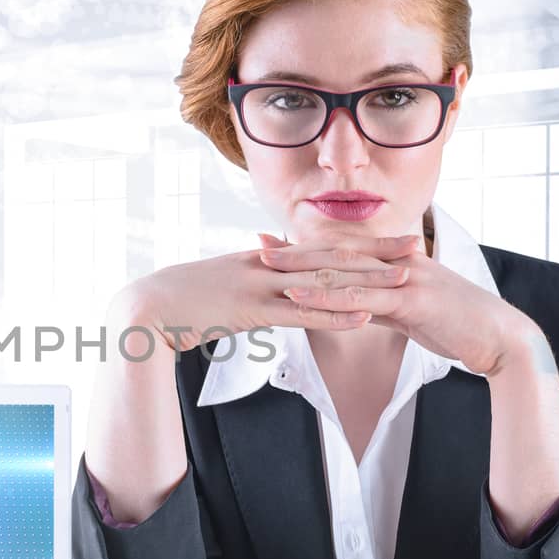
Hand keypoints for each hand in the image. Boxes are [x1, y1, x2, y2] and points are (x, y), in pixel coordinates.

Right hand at [116, 232, 421, 352]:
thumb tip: (264, 285)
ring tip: (405, 281)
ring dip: (367, 282)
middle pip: (329, 255)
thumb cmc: (174, 303)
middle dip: (375, 252)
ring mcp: (258, 285)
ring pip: (323, 282)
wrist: (142, 310)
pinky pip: (301, 314)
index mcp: (257, 258)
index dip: (355, 243)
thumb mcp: (215, 288)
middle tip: (416, 246)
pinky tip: (364, 318)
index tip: (387, 240)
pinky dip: (334, 315)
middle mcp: (263, 264)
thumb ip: (244, 284)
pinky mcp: (250, 311)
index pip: (315, 247)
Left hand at [258, 231, 533, 375]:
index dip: (310, 246)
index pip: (347, 249)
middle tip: (258, 246)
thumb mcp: (414, 312)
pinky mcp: (412, 298)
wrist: (500, 338)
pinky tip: (301, 298)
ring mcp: (407, 277)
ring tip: (268, 267)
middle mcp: (400, 261)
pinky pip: (362, 297)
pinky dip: (329, 296)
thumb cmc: (459, 325)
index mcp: (400, 260)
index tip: (276, 244)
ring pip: (345, 270)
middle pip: (338, 252)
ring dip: (303, 269)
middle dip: (296, 250)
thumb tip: (359, 309)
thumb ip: (386, 304)